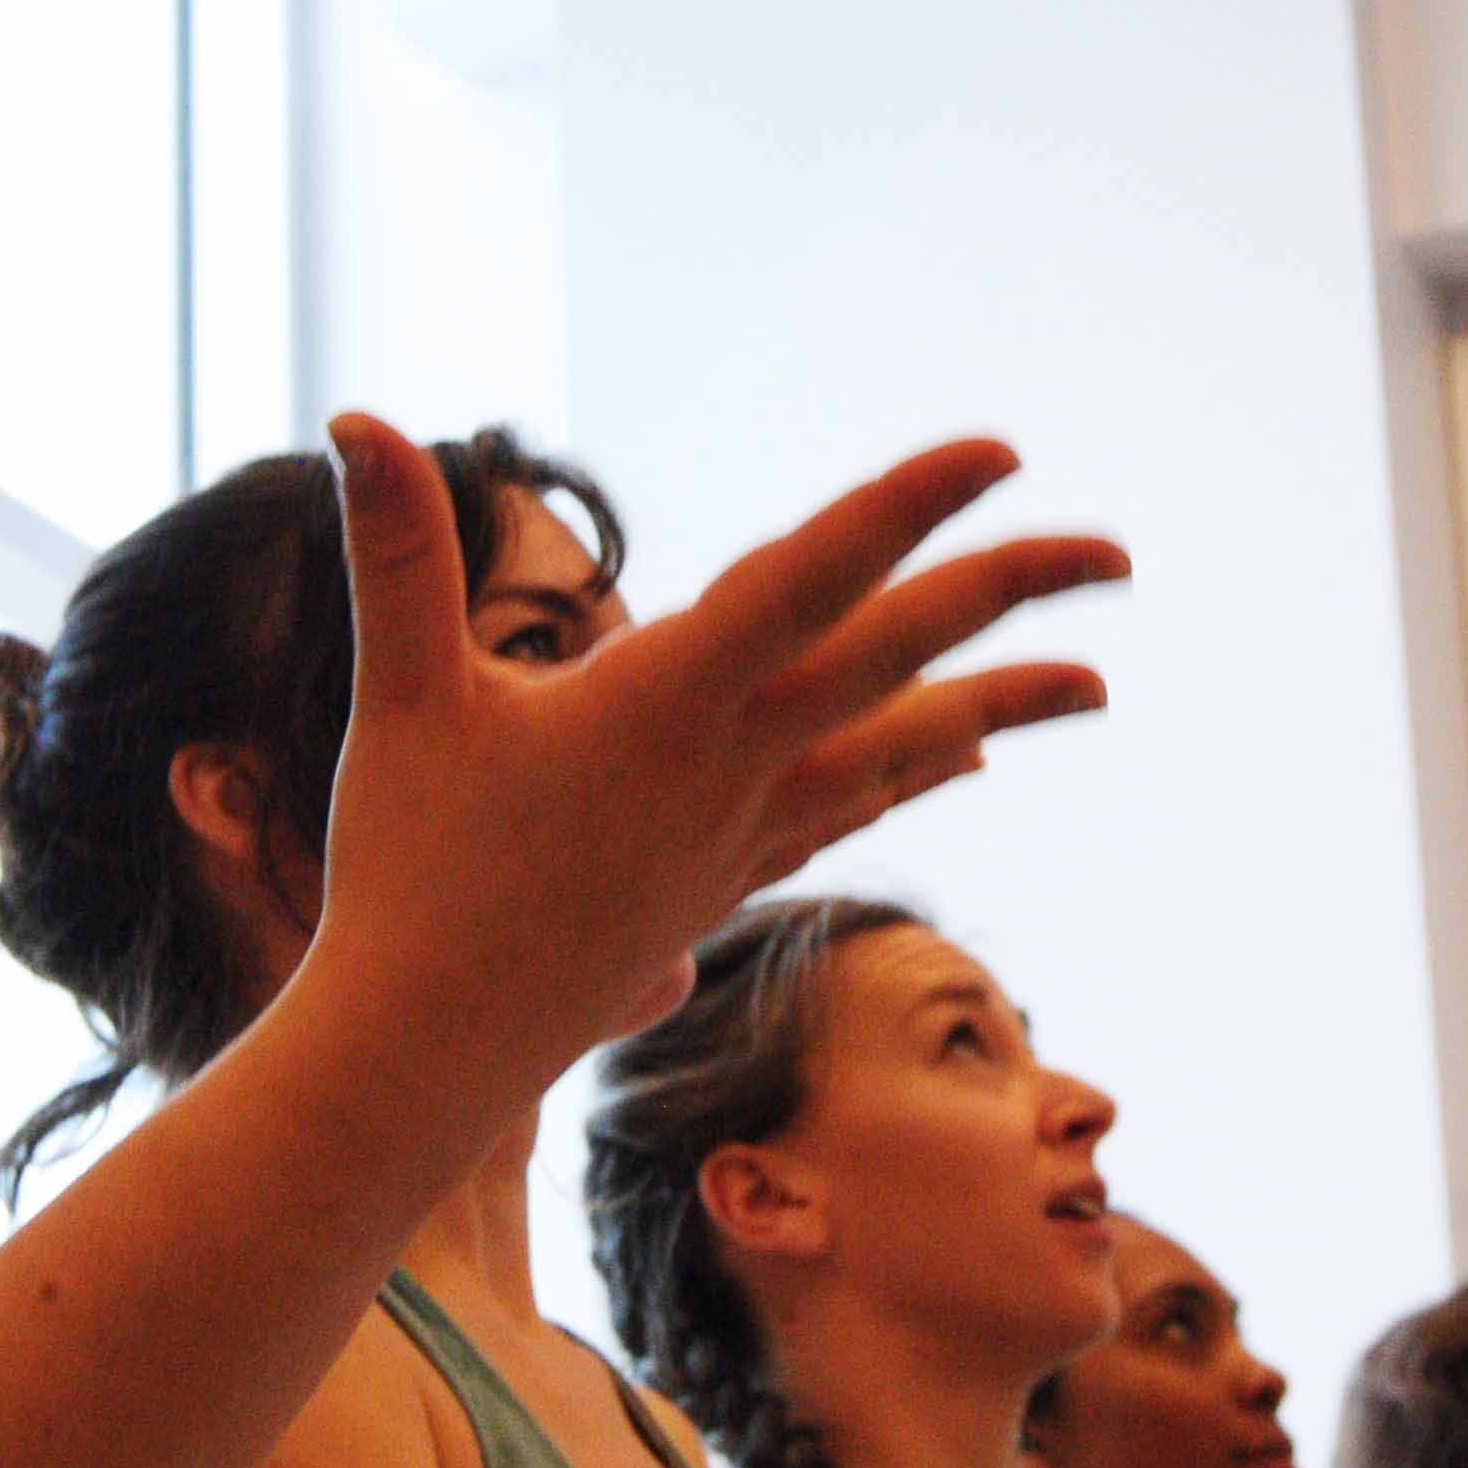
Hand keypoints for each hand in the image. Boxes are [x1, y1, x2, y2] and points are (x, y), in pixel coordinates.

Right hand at [305, 415, 1126, 1099]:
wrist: (432, 1049)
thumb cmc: (407, 871)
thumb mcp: (401, 700)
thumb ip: (396, 555)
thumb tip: (351, 418)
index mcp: (664, 702)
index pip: (810, 579)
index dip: (906, 509)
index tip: (996, 455)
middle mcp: (731, 764)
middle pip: (898, 659)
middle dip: (1009, 595)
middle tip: (1116, 554)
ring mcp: (742, 831)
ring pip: (902, 747)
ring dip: (1004, 704)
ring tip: (1099, 680)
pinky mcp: (729, 879)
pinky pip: (855, 807)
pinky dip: (920, 767)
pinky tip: (969, 753)